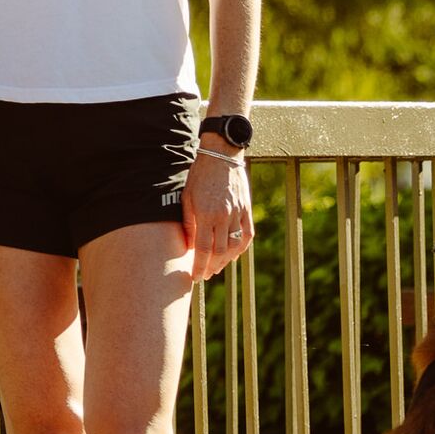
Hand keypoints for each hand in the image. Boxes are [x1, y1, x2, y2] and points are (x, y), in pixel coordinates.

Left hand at [182, 150, 254, 281]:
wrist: (221, 156)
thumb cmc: (199, 176)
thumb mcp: (187, 197)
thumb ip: (188, 222)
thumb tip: (189, 245)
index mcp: (205, 214)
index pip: (202, 248)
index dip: (199, 266)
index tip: (196, 277)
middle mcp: (223, 216)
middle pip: (219, 251)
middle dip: (212, 266)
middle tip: (205, 274)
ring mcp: (237, 213)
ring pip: (235, 245)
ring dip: (226, 260)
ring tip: (217, 266)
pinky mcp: (247, 209)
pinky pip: (247, 234)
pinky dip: (242, 247)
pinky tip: (234, 254)